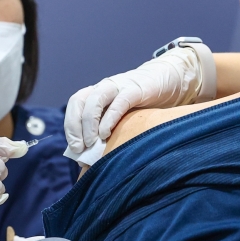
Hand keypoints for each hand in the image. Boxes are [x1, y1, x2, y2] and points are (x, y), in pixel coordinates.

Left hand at [65, 47, 201, 152]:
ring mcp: (118, 86)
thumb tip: (90, 159)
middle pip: (79, 101)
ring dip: (88, 123)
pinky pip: (118, 102)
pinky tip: (107, 134)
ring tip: (91, 143)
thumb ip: (107, 132)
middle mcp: (104, 88)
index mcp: (97, 93)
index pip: (75, 105)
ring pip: (94, 100)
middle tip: (79, 148)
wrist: (168, 81)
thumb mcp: (121, 118)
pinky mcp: (135, 89)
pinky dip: (109, 118)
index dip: (70, 126)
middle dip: (74, 125)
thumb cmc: (143, 106)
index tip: (74, 148)